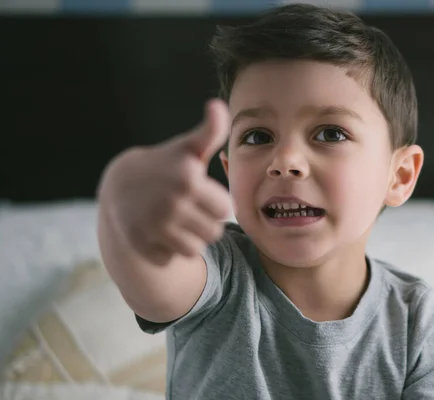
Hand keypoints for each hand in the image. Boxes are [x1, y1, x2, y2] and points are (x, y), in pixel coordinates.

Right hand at [99, 99, 231, 262]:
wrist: (119, 184)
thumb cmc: (165, 165)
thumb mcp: (187, 147)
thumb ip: (211, 131)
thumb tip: (218, 105)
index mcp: (189, 180)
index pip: (226, 209)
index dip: (217, 203)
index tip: (203, 195)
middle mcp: (171, 204)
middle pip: (214, 232)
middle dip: (206, 222)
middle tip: (190, 209)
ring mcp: (154, 226)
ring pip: (195, 249)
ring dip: (190, 238)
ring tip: (178, 221)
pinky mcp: (140, 245)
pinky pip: (171, 258)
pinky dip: (168, 250)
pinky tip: (159, 232)